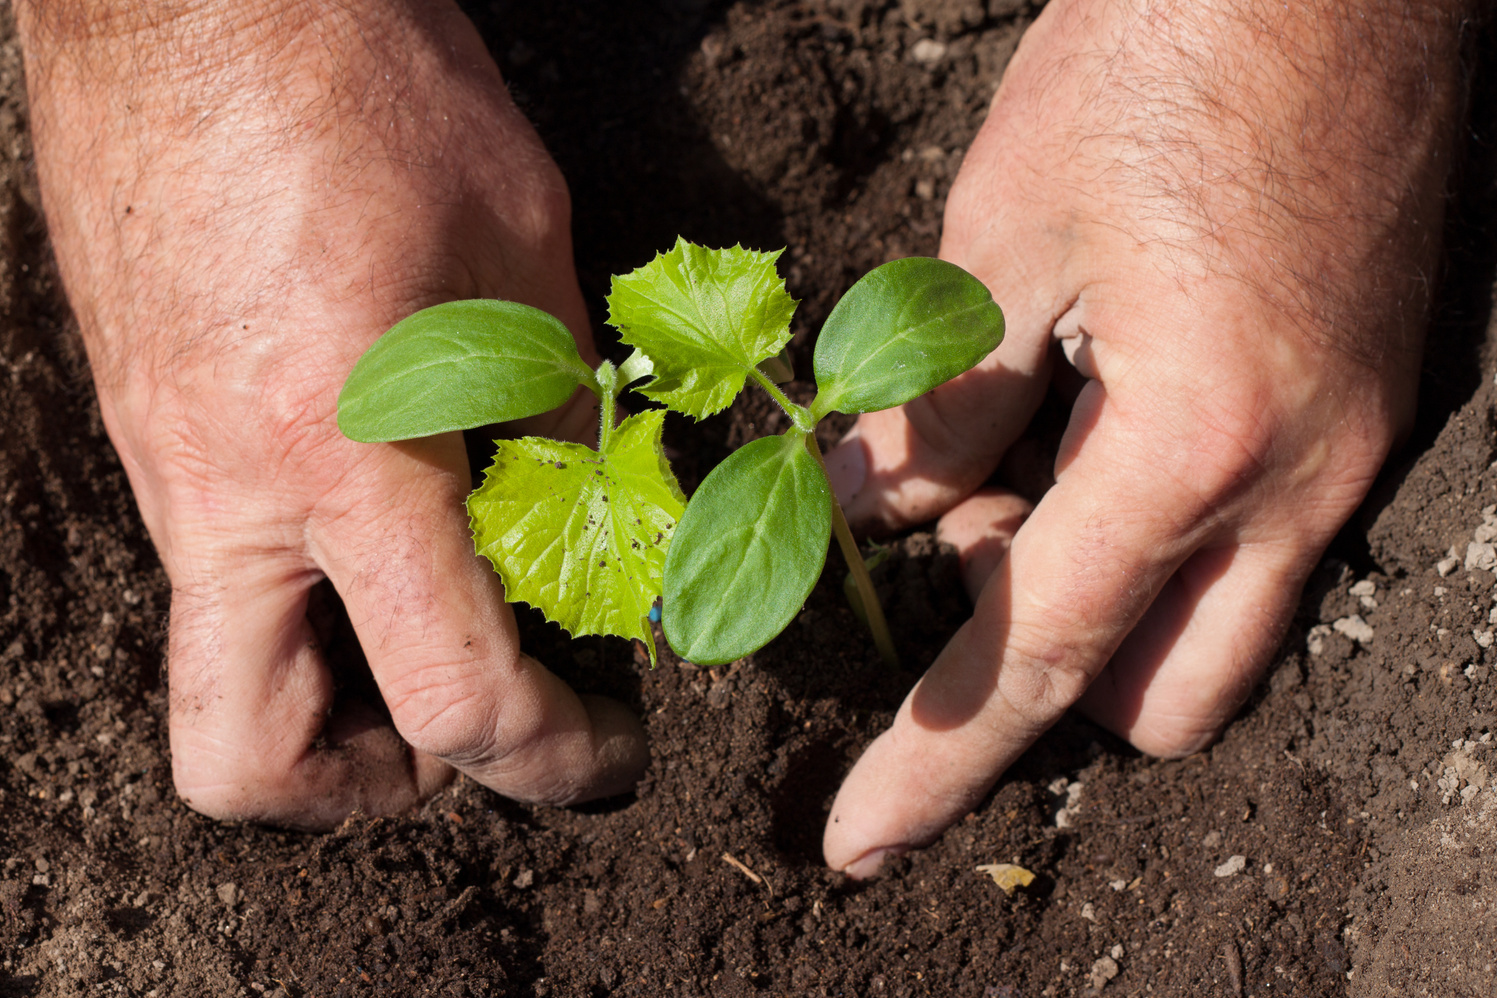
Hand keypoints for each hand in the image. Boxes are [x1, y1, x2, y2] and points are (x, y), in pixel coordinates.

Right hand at [17, 1, 645, 828]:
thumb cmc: (368, 94)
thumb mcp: (522, 259)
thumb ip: (561, 422)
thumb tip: (598, 540)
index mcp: (338, 455)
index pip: (449, 695)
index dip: (549, 758)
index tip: (607, 749)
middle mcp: (221, 493)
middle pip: (247, 761)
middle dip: (374, 786)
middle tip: (473, 721)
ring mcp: (164, 467)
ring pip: (219, 673)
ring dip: (336, 696)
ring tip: (440, 617)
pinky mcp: (150, 427)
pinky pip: (219, 573)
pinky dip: (310, 593)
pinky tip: (389, 509)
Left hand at [823, 0, 1469, 874]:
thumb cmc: (1164, 56)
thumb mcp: (1001, 236)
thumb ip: (934, 409)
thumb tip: (862, 516)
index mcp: (1197, 441)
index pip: (1038, 656)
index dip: (937, 759)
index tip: (859, 840)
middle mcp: (1299, 479)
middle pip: (1156, 696)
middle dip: (1044, 669)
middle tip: (965, 538)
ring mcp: (1350, 451)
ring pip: (1215, 632)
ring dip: (1105, 604)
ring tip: (1025, 460)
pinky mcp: (1364, 407)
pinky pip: (1254, 544)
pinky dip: (1155, 534)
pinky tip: (1091, 417)